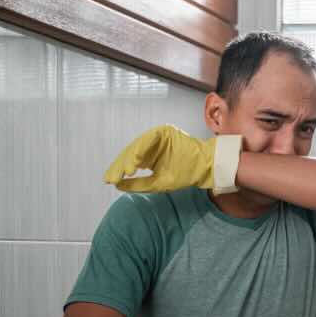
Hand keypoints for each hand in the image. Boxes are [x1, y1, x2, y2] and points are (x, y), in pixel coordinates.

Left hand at [104, 125, 241, 194]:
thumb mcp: (159, 183)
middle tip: (111, 178)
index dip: (118, 171)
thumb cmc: (186, 174)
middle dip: (120, 166)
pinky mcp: (164, 131)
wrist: (206, 166)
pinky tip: (134, 162)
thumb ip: (139, 184)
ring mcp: (157, 136)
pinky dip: (141, 150)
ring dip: (129, 159)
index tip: (109, 181)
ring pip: (136, 146)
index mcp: (148, 156)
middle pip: (130, 153)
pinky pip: (148, 139)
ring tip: (124, 172)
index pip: (129, 162)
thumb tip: (117, 185)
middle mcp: (150, 144)